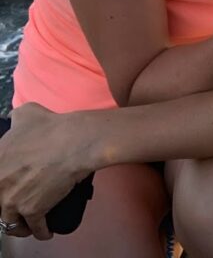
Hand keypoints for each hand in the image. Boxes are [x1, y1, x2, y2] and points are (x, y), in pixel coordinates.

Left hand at [0, 103, 92, 239]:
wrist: (73, 142)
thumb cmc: (51, 125)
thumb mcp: (27, 112)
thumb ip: (16, 118)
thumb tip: (15, 118)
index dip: (2, 185)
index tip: (7, 187)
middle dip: (6, 206)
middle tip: (18, 203)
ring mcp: (13, 201)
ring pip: (11, 223)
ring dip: (20, 225)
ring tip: (28, 224)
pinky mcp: (32, 212)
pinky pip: (35, 229)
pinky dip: (42, 232)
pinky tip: (46, 232)